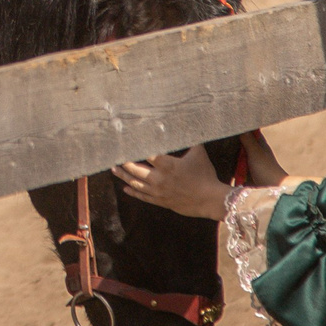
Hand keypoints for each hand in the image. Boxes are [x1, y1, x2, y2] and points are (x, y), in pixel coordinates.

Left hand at [114, 147, 229, 219]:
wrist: (210, 200)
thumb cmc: (205, 175)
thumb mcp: (198, 153)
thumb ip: (189, 139)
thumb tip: (186, 124)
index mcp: (167, 165)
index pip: (145, 153)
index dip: (134, 147)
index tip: (124, 142)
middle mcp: (159, 178)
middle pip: (135, 169)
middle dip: (124, 162)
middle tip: (115, 156)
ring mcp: (158, 192)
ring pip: (135, 183)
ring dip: (124, 176)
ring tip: (114, 169)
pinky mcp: (161, 201)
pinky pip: (143, 197)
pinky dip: (133, 192)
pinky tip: (125, 188)